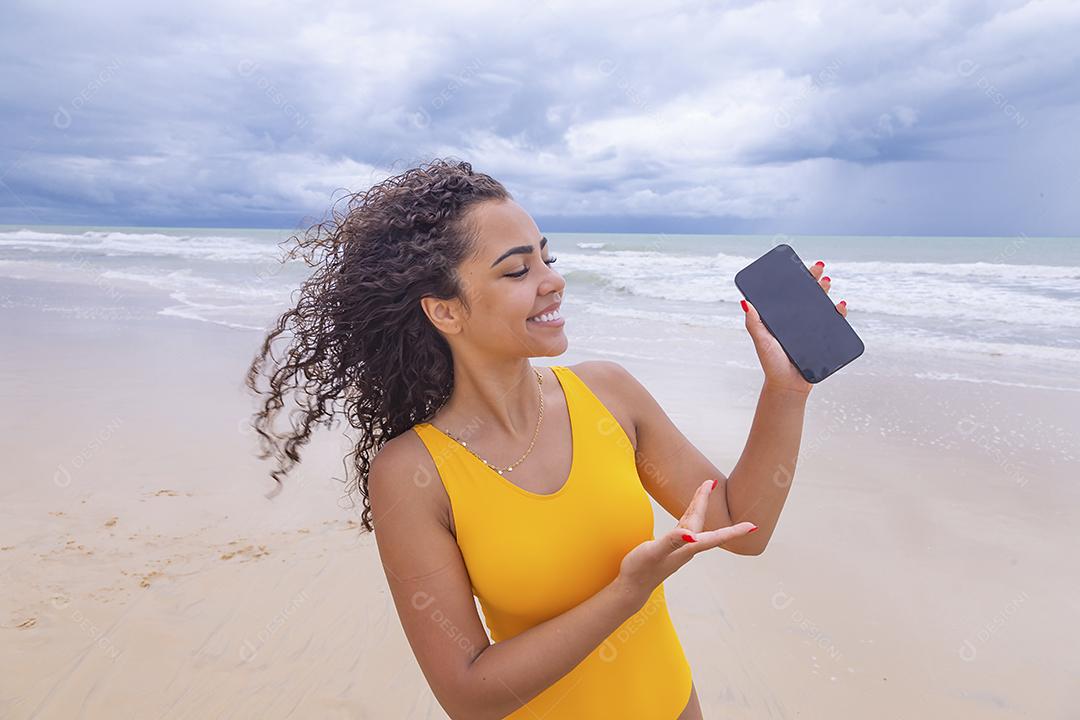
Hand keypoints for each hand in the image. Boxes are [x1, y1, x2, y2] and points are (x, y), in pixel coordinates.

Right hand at [616, 479, 757, 605]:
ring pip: (693, 522)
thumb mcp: (653, 553)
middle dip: (705, 501)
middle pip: (701, 521)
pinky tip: (688, 512)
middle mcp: (686, 547)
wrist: (632, 587)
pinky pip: (684, 526)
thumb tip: (692, 535)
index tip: (753, 526)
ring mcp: (679, 547)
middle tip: (712, 483)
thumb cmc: (640, 570)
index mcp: (687, 548)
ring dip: (698, 506)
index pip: (715, 536)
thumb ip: (671, 542)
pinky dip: (688, 514)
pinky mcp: (670, 546)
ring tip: (704, 489)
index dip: (734, 531)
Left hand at [740, 259, 848, 394]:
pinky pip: (834, 323)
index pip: (788, 294)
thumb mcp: (761, 341)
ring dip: (825, 292)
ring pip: (821, 305)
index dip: (794, 279)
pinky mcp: (824, 338)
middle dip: (813, 279)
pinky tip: (839, 305)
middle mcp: (797, 320)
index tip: (797, 265)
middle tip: (818, 268)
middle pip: (807, 295)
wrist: (788, 385)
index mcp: (781, 317)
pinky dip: (839, 312)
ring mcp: (811, 328)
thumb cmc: (771, 363)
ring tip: (827, 282)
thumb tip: (746, 302)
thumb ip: (754, 323)